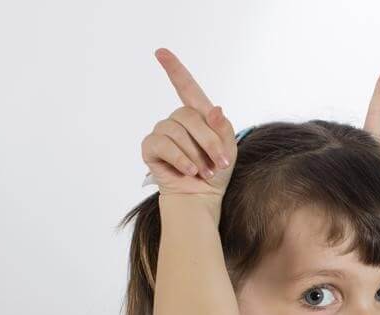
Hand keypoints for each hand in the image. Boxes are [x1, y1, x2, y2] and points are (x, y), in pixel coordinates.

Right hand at [140, 48, 237, 197]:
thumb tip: (216, 109)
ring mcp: (162, 132)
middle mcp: (177, 120)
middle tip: (221, 164)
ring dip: (196, 156)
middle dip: (210, 142)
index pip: (186, 87)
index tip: (161, 52)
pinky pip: (164, 145)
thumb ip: (224, 130)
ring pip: (178, 132)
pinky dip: (181, 160)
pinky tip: (189, 171)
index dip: (175, 69)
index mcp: (197, 116)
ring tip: (204, 172)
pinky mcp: (151, 148)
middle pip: (190, 116)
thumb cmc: (215, 173)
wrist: (200, 197)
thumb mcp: (228, 150)